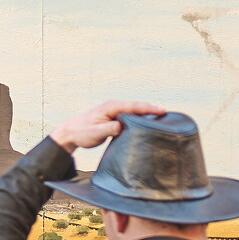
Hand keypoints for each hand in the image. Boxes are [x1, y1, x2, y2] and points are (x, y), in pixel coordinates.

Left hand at [50, 100, 164, 151]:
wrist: (70, 132)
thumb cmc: (82, 132)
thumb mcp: (95, 133)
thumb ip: (108, 129)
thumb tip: (121, 126)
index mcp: (110, 107)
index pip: (133, 106)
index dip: (148, 108)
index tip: (162, 111)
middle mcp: (113, 107)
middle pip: (136, 106)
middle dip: (152, 109)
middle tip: (168, 115)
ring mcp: (113, 111)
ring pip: (134, 111)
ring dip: (147, 113)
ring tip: (163, 118)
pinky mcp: (114, 118)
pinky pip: (130, 116)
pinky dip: (140, 117)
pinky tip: (147, 123)